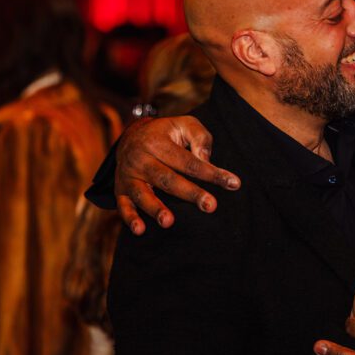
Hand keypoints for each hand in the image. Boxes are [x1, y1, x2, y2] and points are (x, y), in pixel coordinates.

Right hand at [114, 116, 240, 234]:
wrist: (131, 136)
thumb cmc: (167, 133)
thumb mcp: (185, 124)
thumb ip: (200, 138)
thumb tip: (206, 160)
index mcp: (158, 142)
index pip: (189, 161)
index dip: (211, 173)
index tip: (233, 183)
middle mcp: (141, 159)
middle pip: (167, 179)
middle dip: (190, 193)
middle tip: (210, 205)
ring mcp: (129, 175)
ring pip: (142, 194)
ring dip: (155, 208)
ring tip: (168, 221)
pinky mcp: (121, 189)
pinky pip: (123, 205)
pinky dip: (130, 218)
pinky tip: (140, 230)